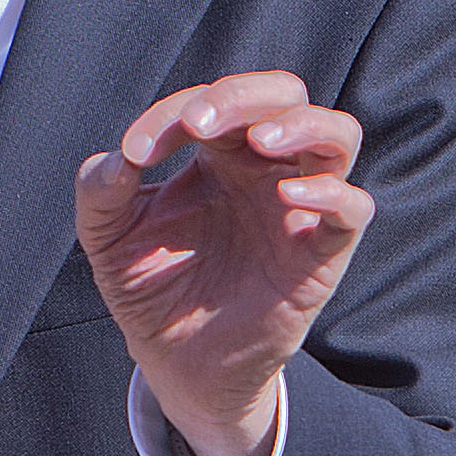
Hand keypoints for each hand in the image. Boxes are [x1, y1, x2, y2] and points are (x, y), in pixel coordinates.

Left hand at [75, 72, 372, 455]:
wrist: (176, 360)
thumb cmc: (150, 287)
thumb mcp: (108, 236)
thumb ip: (101, 189)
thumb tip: (119, 155)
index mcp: (220, 153)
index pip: (215, 103)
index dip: (174, 113)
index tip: (136, 151)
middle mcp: (266, 170)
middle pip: (286, 95)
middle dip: (244, 95)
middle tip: (200, 122)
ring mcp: (300, 207)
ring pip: (339, 134)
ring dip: (303, 125)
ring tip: (262, 140)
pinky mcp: (322, 253)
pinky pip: (354, 207)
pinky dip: (331, 192)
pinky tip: (290, 197)